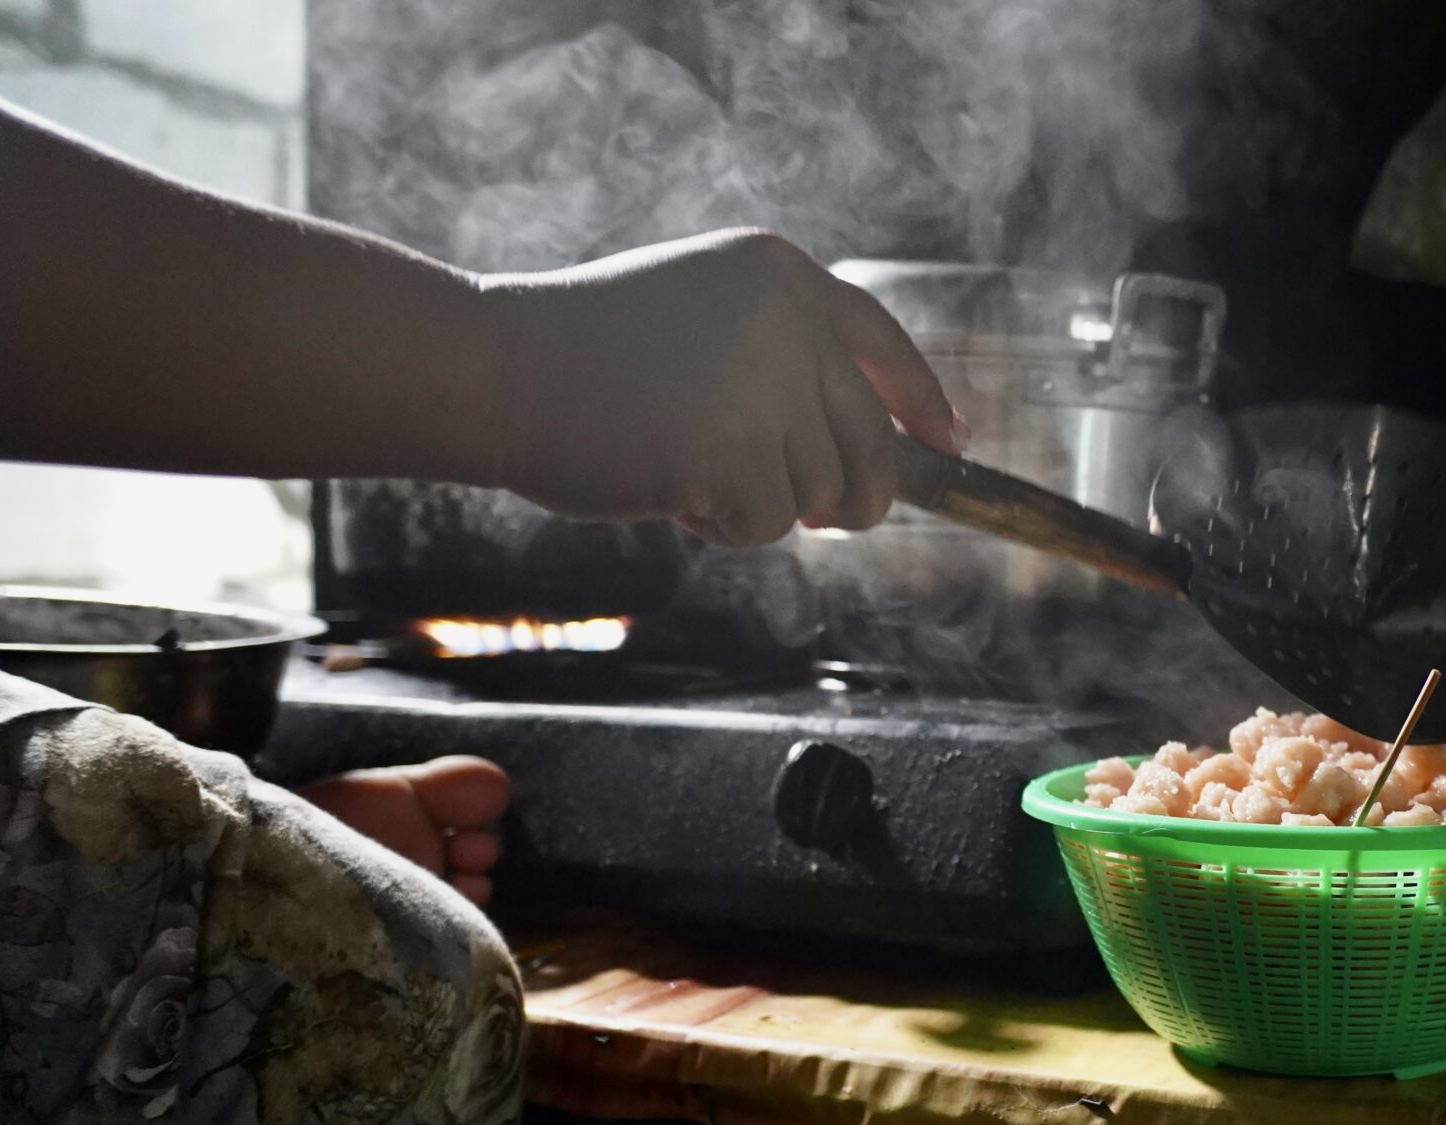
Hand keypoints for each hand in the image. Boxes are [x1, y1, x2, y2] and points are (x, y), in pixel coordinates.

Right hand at [475, 229, 960, 546]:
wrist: (495, 368)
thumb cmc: (585, 356)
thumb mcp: (702, 319)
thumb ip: (782, 363)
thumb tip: (871, 460)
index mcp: (780, 276)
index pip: (880, 341)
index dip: (920, 399)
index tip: (950, 441)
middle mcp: (786, 321)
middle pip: (869, 441)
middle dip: (854, 494)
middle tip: (826, 515)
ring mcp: (762, 385)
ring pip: (819, 490)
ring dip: (762, 503)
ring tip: (687, 467)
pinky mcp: (731, 451)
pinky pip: (768, 524)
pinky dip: (724, 526)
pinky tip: (669, 490)